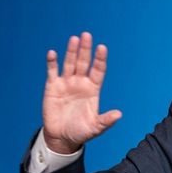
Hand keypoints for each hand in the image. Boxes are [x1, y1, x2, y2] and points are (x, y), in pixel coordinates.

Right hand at [42, 32, 121, 153]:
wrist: (62, 137)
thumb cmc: (81, 132)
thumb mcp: (96, 127)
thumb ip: (106, 120)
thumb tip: (119, 114)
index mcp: (93, 89)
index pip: (98, 71)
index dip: (100, 59)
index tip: (102, 47)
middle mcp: (80, 83)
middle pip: (84, 62)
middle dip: (85, 49)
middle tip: (87, 35)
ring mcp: (66, 83)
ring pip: (69, 64)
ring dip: (71, 51)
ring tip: (74, 39)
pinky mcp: (52, 87)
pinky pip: (52, 72)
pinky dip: (52, 62)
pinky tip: (53, 53)